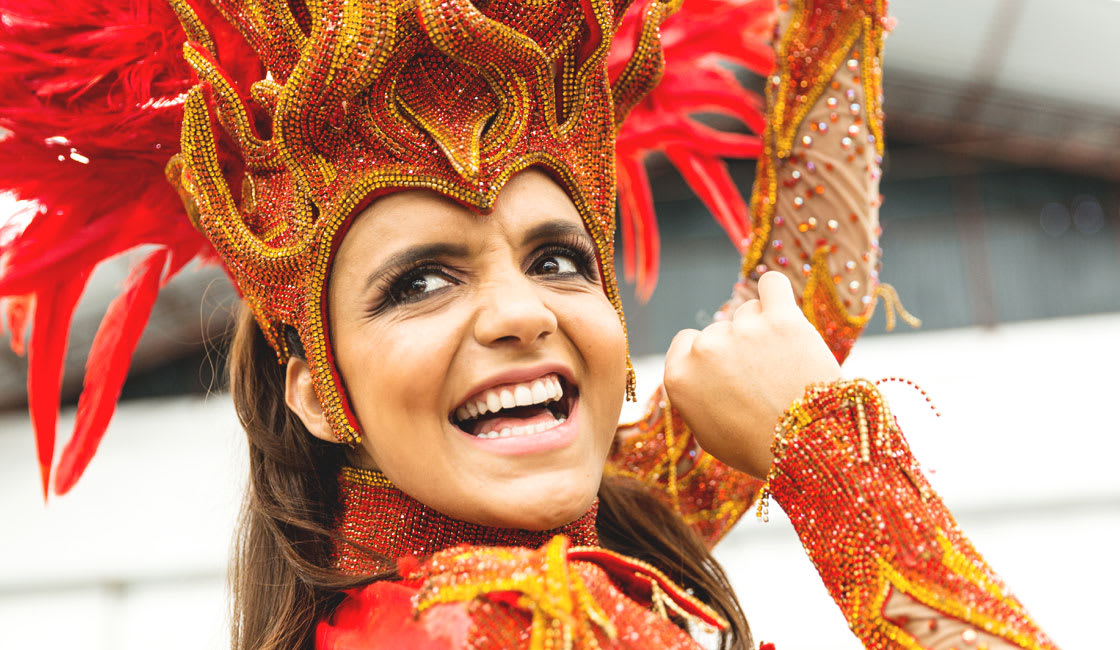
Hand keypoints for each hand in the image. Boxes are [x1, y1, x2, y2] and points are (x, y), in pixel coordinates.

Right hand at [663, 272, 840, 478]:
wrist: (809, 450)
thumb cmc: (757, 448)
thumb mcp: (706, 433)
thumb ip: (691, 395)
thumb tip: (693, 372)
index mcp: (679, 376)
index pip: (685, 342)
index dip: (708, 357)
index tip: (727, 372)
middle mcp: (705, 348)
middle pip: (719, 329)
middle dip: (738, 348)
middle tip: (762, 379)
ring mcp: (743, 330)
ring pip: (747, 312)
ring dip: (761, 329)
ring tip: (781, 364)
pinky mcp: (782, 319)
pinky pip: (772, 284)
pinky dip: (776, 293)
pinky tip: (782, 308)